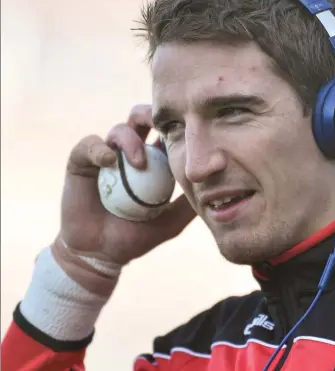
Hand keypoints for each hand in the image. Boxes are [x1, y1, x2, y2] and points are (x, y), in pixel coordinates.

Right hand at [56, 104, 195, 266]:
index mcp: (152, 162)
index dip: (174, 128)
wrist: (102, 254)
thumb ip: (190, 202)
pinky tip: (111, 162)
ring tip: (140, 163)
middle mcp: (129, 154)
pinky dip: (101, 149)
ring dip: (131, 140)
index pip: (164, 134)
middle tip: (163, 126)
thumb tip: (217, 184)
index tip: (186, 133)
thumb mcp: (172, 220)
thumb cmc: (138, 236)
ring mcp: (106, 156)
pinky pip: (90, 145)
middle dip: (152, 116)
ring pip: (119, 129)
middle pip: (141, 120)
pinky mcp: (82, 161)